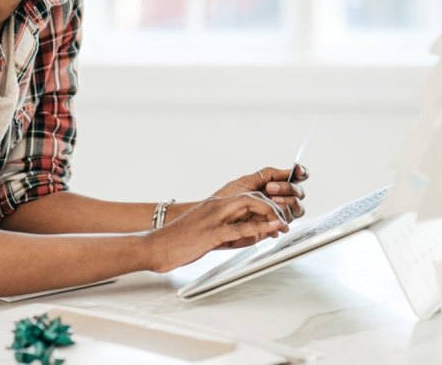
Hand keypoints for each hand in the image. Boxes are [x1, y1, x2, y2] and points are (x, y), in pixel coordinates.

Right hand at [148, 193, 288, 272]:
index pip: (247, 197)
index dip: (266, 205)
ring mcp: (213, 218)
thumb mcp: (209, 235)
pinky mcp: (211, 232)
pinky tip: (268, 231)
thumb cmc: (180, 242)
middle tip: (284, 219)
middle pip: (251, 196)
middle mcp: (216, 206)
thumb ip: (231, 233)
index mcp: (215, 205)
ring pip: (248, 205)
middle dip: (273, 206)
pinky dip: (257, 228)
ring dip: (269, 213)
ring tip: (282, 224)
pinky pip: (238, 228)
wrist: (156, 246)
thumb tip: (252, 237)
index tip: (278, 217)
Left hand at [211, 165, 308, 222]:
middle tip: (271, 188)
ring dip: (287, 202)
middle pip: (299, 193)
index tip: (297, 171)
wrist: (217, 219)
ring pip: (297, 208)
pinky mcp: (275, 227)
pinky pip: (287, 221)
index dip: (301, 173)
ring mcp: (280, 213)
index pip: (295, 178)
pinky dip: (282, 216)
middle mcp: (281, 199)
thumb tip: (287, 170)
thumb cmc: (228, 199)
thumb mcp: (246, 182)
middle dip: (288, 188)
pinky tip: (272, 214)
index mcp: (275, 186)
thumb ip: (267, 174)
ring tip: (272, 200)